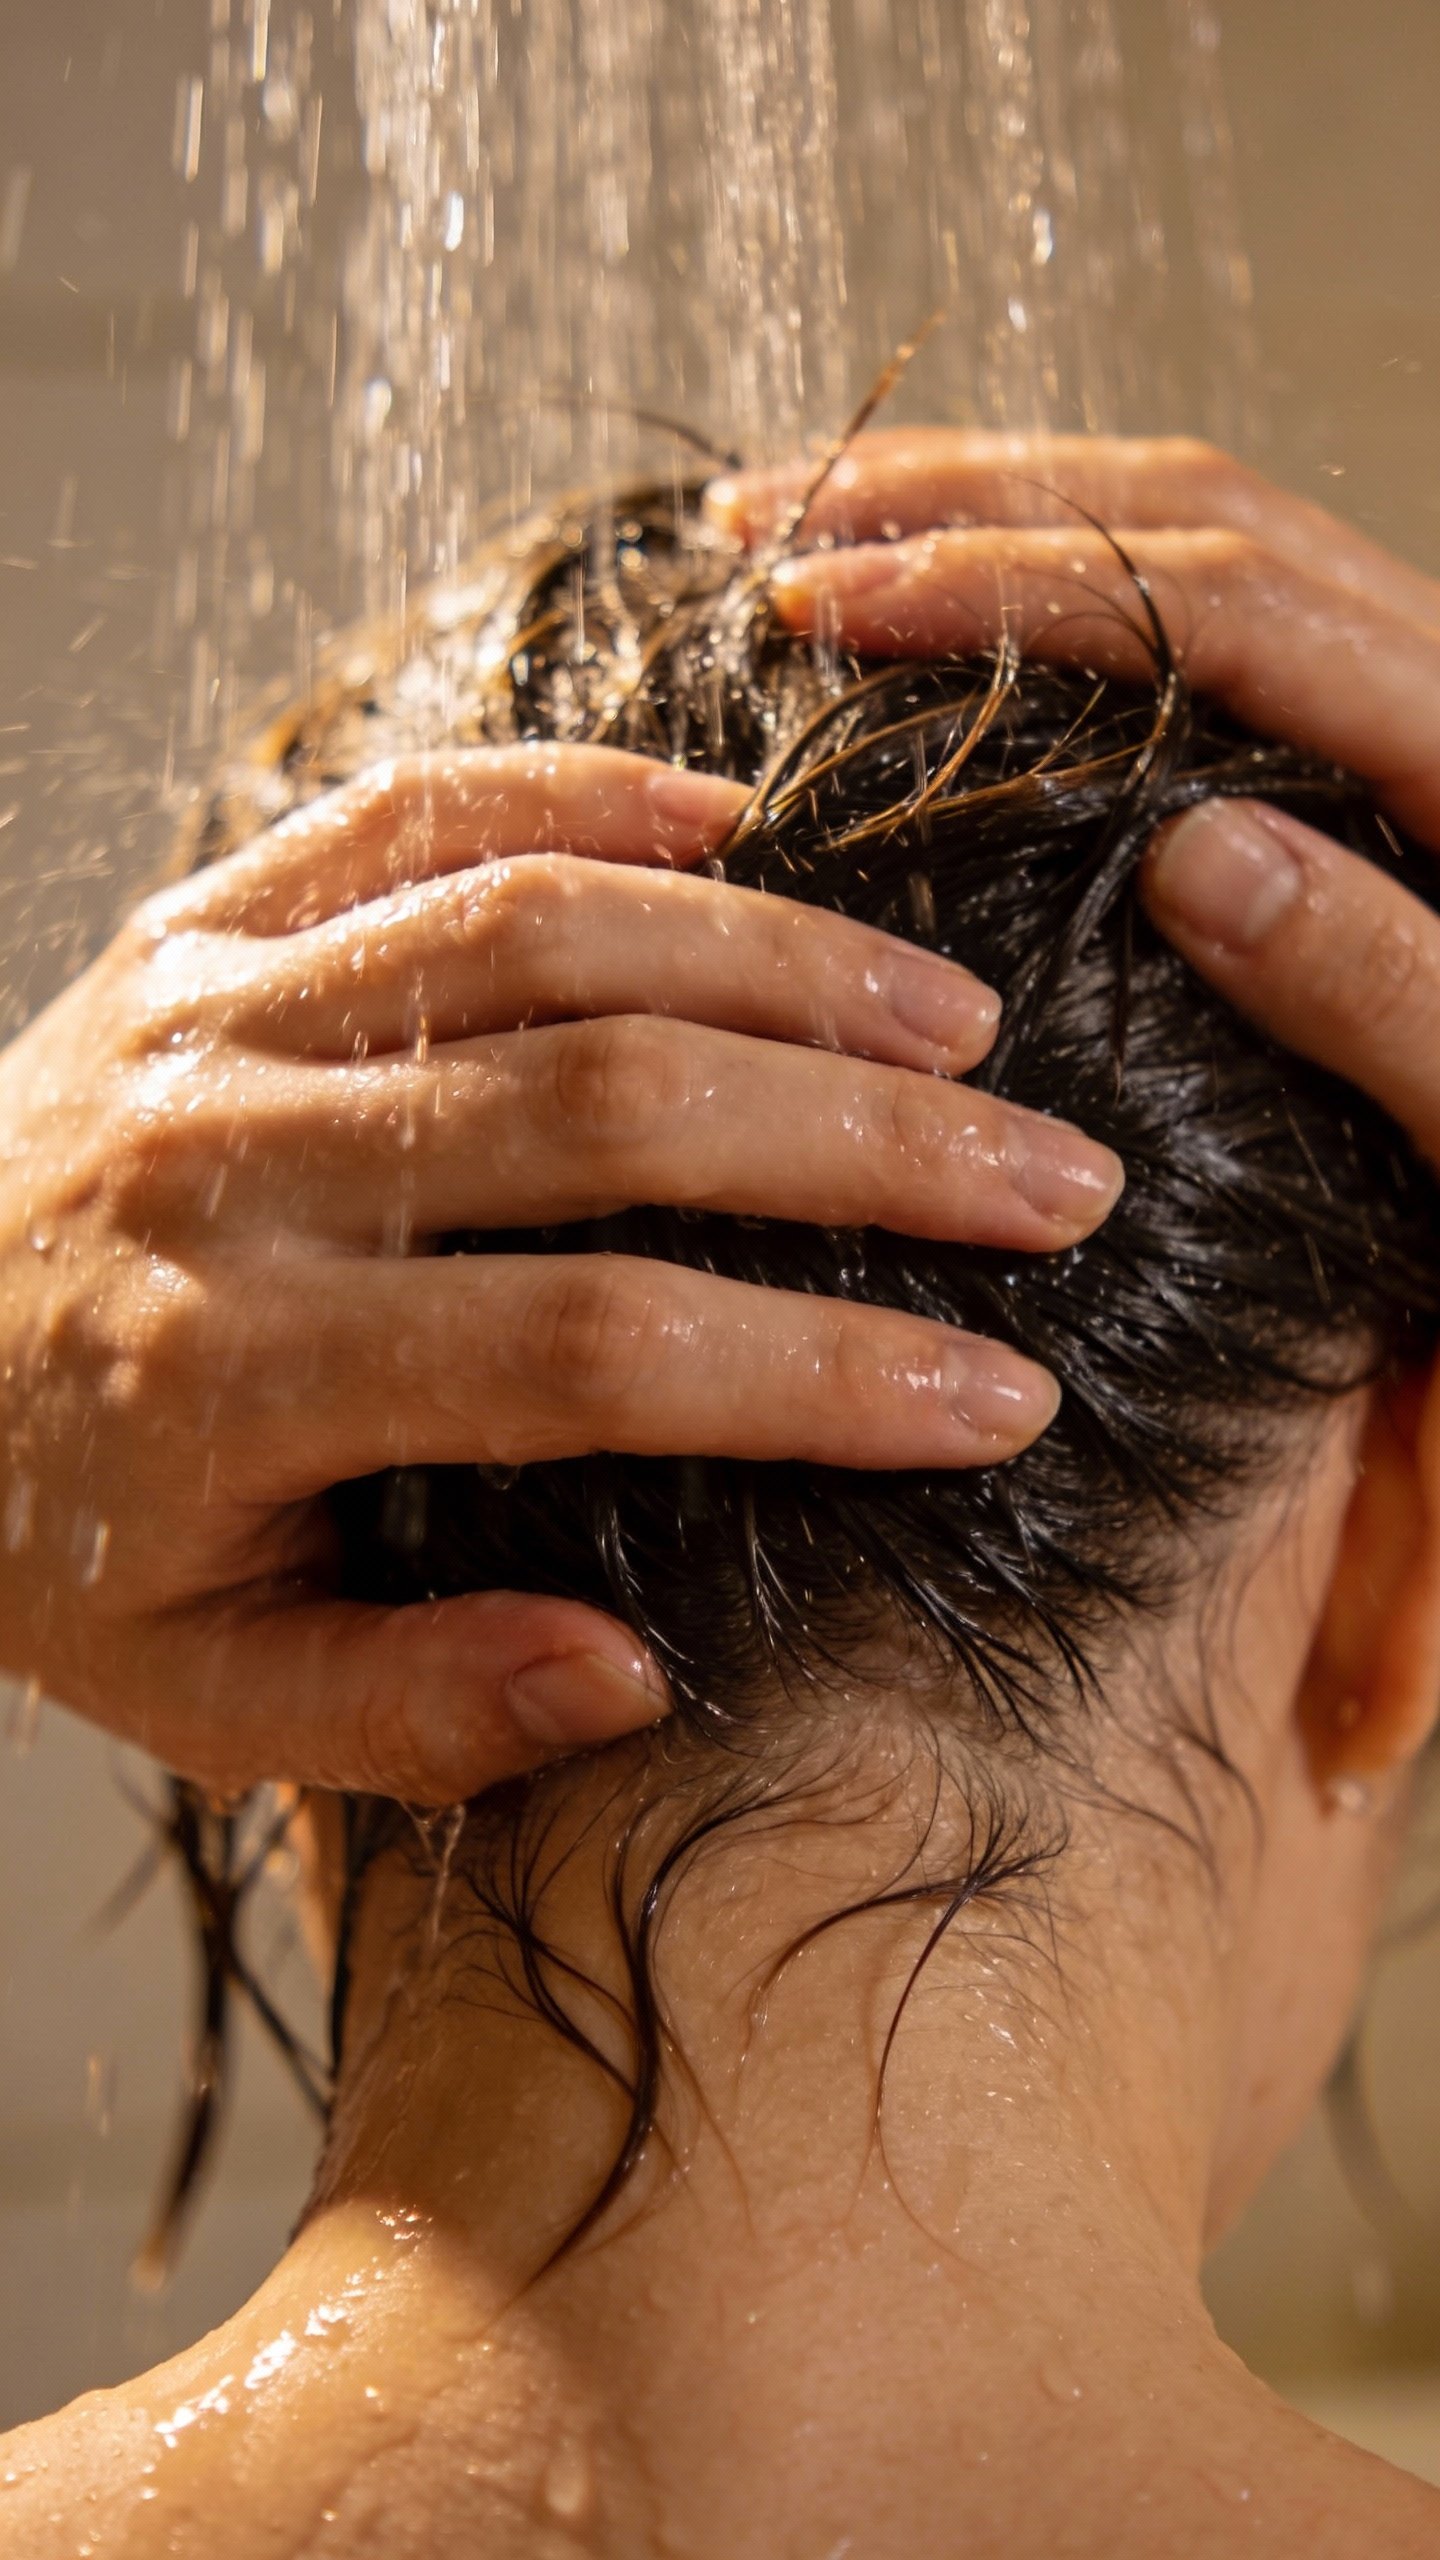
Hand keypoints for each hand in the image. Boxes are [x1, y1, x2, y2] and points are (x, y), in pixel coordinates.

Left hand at [0, 741, 1119, 1802]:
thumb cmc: (46, 1538)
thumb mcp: (192, 1691)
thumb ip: (410, 1708)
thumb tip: (639, 1673)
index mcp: (238, 1372)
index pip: (593, 1354)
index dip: (819, 1373)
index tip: (1002, 1398)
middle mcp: (234, 1165)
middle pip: (608, 1109)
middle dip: (866, 1142)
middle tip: (1057, 1179)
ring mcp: (212, 1012)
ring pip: (538, 931)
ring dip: (777, 959)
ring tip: (956, 1013)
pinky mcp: (200, 917)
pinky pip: (405, 810)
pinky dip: (581, 793)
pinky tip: (734, 823)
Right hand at [710, 430, 1439, 1164]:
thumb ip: (1397, 997)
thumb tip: (1198, 852)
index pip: (1239, 611)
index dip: (1022, 586)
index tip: (832, 605)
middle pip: (1206, 525)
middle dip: (979, 498)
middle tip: (779, 525)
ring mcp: (1400, 746)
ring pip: (1200, 556)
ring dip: (1008, 523)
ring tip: (827, 544)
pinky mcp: (1362, 796)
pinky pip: (1209, 645)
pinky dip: (1064, 611)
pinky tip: (951, 645)